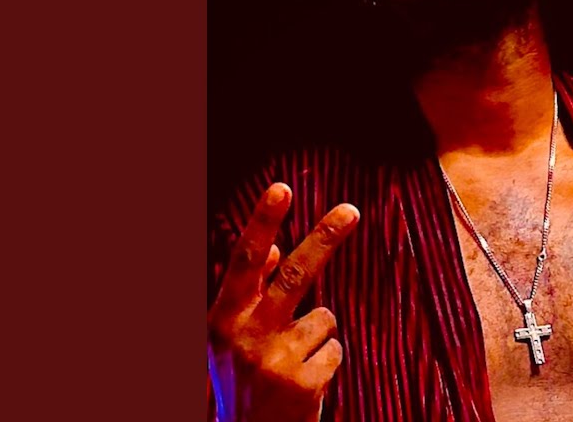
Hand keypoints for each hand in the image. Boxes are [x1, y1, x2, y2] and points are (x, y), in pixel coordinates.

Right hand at [208, 183, 359, 421]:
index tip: (282, 187)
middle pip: (296, 276)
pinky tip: (304, 384)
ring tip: (293, 364)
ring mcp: (274, 361)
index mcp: (221, 319)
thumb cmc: (243, 382)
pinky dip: (325, 362)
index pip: (246, 261)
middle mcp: (243, 336)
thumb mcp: (231, 339)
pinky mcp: (303, 384)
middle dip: (324, 238)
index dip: (264, 222)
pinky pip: (335, 350)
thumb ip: (250, 294)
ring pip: (325, 317)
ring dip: (317, 336)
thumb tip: (277, 249)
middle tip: (351, 211)